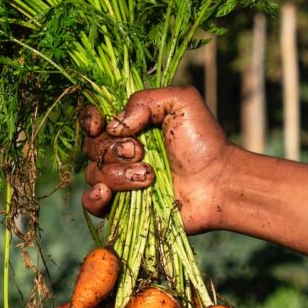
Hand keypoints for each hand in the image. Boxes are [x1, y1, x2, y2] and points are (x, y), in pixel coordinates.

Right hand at [80, 86, 232, 233]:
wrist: (218, 183)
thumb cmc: (204, 141)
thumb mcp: (181, 101)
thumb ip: (144, 99)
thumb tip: (114, 126)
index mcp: (130, 126)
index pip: (92, 119)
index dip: (90, 120)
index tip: (101, 125)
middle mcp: (121, 152)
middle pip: (92, 147)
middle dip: (115, 149)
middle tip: (143, 152)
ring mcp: (120, 180)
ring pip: (94, 173)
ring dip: (118, 173)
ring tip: (149, 177)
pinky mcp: (121, 207)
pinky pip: (90, 203)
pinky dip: (94, 197)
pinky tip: (107, 193)